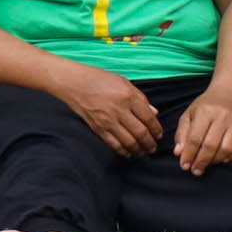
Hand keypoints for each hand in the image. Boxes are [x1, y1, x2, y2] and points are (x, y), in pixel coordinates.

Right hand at [49, 62, 167, 157]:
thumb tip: (153, 113)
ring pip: (129, 142)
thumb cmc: (98, 78)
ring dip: (139, 150)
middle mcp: (119, 110)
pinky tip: (128, 152)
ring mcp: (107, 121)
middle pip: (141, 133)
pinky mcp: (97, 128)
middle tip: (153, 147)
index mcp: (128, 96)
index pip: (148, 118)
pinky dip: (123, 151)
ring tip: (143, 151)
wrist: (73, 82)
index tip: (159, 134)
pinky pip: (114, 144)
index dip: (157, 129)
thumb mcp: (123, 82)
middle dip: (150, 143)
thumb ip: (140, 98)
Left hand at [175, 92, 231, 175]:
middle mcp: (222, 116)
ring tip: (206, 165)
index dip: (189, 154)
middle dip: (201, 161)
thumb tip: (179, 153)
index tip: (184, 165)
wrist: (228, 95)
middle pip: (211, 145)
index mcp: (204, 112)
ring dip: (215, 161)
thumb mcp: (189, 115)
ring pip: (226, 149)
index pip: (195, 138)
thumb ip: (182, 134)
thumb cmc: (206, 108)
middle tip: (196, 170)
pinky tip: (224, 159)